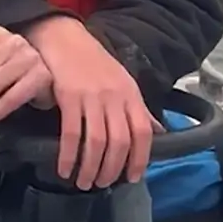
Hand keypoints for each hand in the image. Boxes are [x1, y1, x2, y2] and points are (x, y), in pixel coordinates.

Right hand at [26, 16, 162, 188]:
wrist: (64, 37)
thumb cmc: (93, 62)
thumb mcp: (123, 82)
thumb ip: (139, 109)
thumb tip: (159, 132)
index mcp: (130, 94)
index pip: (143, 132)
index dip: (139, 159)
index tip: (132, 178)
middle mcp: (114, 97)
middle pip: (119, 142)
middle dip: (111, 169)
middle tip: (101, 184)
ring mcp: (91, 96)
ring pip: (96, 142)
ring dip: (90, 168)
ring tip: (83, 182)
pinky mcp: (68, 96)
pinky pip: (71, 133)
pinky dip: (68, 155)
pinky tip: (65, 168)